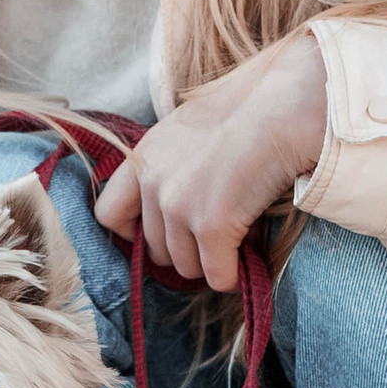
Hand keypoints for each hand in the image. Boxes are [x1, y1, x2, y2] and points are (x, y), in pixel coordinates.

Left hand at [94, 31, 328, 291]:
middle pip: (155, 251)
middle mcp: (153, 184)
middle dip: (186, 249)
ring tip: (238, 233)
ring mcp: (179, 207)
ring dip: (212, 261)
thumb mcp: (185, 131)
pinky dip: (233, 275)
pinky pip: (217, 276)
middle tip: (217, 232)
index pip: (107, 215)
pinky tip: (248, 258)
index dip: (133, 232)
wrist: (278, 111)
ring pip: (186, 267)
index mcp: (142, 159)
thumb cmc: (244, 115)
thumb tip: (170, 208)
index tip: (162, 232)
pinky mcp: (211, 226)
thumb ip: (167, 166)